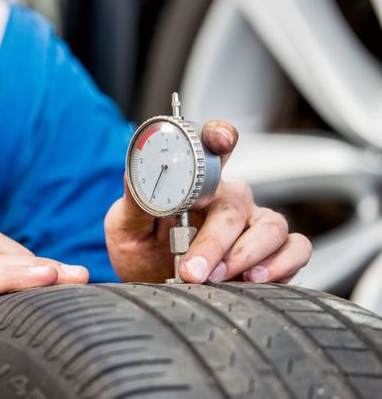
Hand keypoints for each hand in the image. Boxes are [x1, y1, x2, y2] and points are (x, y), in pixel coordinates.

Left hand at [104, 120, 310, 283]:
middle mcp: (229, 199)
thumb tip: (136, 175)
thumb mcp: (125, 225)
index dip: (220, 137)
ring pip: (272, 227)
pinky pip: (296, 250)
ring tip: (219, 278)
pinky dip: (282, 266)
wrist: (147, 284)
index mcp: (196, 183)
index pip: (213, 148)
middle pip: (236, 204)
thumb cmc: (139, 249)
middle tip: (192, 270)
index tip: (220, 142)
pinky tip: (253, 280)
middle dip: (215, 241)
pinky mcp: (272, 254)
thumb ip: (135, 201)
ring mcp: (253, 225)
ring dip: (246, 255)